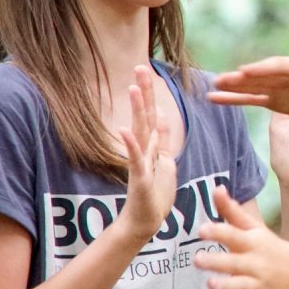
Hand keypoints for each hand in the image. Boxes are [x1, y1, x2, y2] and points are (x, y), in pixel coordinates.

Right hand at [119, 66, 176, 243]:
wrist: (144, 221)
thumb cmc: (154, 194)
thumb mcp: (164, 161)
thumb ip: (162, 140)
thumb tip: (163, 118)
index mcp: (152, 145)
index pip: (152, 113)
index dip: (150, 93)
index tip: (145, 69)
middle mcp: (144, 150)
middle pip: (145, 116)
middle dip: (143, 92)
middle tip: (139, 67)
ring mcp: (140, 162)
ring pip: (140, 131)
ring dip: (137, 110)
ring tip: (133, 88)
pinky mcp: (139, 177)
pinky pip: (135, 158)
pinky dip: (131, 144)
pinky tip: (124, 129)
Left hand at [195, 186, 288, 288]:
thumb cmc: (270, 247)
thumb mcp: (254, 228)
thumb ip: (232, 210)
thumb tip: (215, 187)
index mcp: (252, 244)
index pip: (233, 236)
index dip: (218, 232)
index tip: (202, 229)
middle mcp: (255, 265)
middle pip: (234, 263)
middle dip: (216, 262)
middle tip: (196, 259)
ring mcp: (260, 286)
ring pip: (241, 288)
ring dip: (228, 287)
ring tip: (211, 285)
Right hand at [208, 40, 288, 117]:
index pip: (279, 67)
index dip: (262, 69)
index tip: (245, 71)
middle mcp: (285, 76)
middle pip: (259, 76)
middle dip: (240, 78)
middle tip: (219, 79)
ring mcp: (279, 88)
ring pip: (251, 88)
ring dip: (232, 88)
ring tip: (211, 88)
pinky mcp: (276, 101)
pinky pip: (251, 100)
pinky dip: (234, 100)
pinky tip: (215, 99)